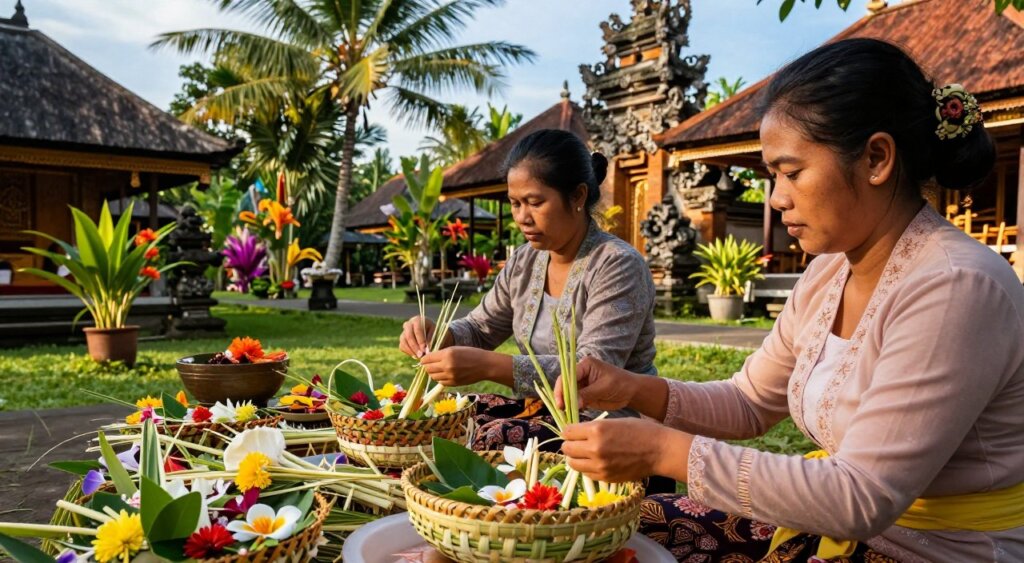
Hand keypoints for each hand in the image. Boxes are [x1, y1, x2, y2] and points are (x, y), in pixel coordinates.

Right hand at [399, 316, 435, 357]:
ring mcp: (404, 332)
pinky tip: (416, 356)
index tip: (425, 350)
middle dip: (415, 347)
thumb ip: (432, 340)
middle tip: (421, 355)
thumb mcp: (436, 334)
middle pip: (408, 335)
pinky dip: (408, 352)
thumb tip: (427, 349)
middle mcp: (408, 324)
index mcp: (418, 320)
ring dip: (411, 351)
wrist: (431, 334)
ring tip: (419, 357)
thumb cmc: (435, 333)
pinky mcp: (402, 340)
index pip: (417, 330)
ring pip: (403, 341)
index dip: (421, 341)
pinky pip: (402, 346)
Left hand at [419, 346, 500, 386]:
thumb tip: (429, 358)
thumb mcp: (455, 348)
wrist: (485, 365)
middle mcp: (447, 365)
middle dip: (427, 367)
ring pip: (433, 377)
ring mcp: (450, 376)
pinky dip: (440, 379)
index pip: (427, 359)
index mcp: (447, 354)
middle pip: (428, 369)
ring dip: (433, 373)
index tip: (425, 359)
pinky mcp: (454, 383)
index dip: (424, 359)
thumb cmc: (471, 354)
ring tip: (438, 369)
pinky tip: (445, 374)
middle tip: (430, 365)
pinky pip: (441, 382)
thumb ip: (442, 353)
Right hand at [555, 356, 635, 411]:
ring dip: (565, 404)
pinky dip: (571, 408)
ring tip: (564, 414)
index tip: (561, 402)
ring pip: (567, 394)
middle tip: (561, 410)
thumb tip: (573, 403)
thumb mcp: (604, 388)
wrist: (631, 392)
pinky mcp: (583, 395)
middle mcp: (580, 373)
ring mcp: (581, 385)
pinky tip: (570, 415)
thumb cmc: (620, 384)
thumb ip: (587, 394)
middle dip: (561, 397)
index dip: (561, 389)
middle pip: (564, 385)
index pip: (568, 376)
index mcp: (585, 365)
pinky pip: (574, 402)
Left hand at [561, 418, 676, 482]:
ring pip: (573, 463)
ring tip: (585, 453)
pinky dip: (587, 467)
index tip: (573, 432)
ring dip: (575, 458)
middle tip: (577, 443)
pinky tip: (596, 462)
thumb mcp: (614, 421)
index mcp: (596, 430)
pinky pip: (586, 473)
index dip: (569, 431)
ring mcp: (599, 465)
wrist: (660, 451)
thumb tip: (575, 434)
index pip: (567, 432)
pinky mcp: (605, 477)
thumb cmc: (640, 431)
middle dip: (569, 445)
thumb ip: (593, 428)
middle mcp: (594, 448)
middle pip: (567, 449)